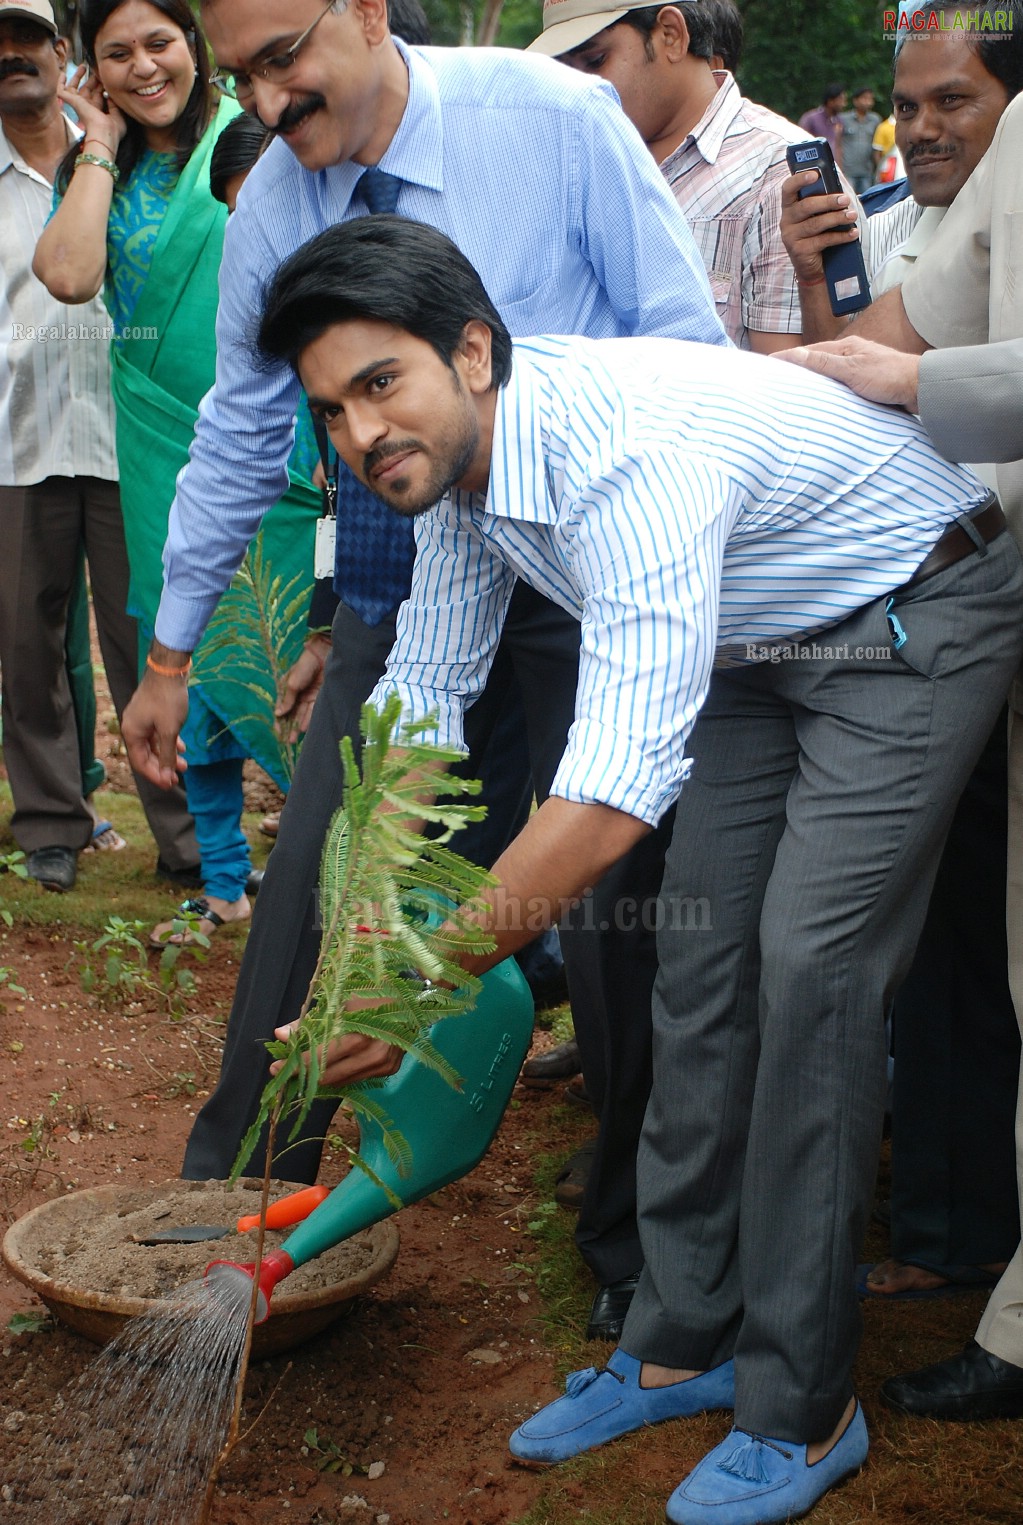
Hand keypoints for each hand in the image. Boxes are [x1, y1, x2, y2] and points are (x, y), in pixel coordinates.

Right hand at [58, 64, 126, 156]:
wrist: (103, 133)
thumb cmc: (112, 130)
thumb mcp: (118, 114)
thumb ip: (115, 102)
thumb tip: (110, 92)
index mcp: (99, 112)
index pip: (99, 96)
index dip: (102, 86)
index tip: (106, 78)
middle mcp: (88, 108)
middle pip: (88, 90)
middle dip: (92, 79)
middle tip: (97, 70)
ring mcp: (79, 105)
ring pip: (75, 88)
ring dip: (78, 76)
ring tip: (84, 66)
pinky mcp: (72, 101)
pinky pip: (61, 91)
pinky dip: (60, 82)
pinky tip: (62, 73)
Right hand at [121, 672, 188, 788]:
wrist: (169, 670)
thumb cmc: (167, 699)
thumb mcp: (169, 731)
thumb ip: (166, 754)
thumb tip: (165, 775)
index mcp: (131, 733)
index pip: (140, 763)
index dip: (155, 775)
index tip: (169, 785)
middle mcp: (133, 727)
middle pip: (146, 755)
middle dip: (162, 767)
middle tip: (177, 779)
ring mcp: (142, 720)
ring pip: (154, 745)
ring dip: (168, 756)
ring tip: (184, 765)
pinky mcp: (152, 713)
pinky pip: (158, 734)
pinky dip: (169, 742)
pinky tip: (182, 748)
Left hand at [271, 1004, 404, 1086]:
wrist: (413, 996)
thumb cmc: (371, 991)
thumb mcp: (338, 1000)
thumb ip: (309, 1021)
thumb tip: (281, 1035)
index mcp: (358, 1033)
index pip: (318, 1058)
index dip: (294, 1065)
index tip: (275, 1067)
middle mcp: (372, 1054)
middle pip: (328, 1075)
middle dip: (303, 1074)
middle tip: (284, 1071)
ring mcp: (383, 1064)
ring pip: (341, 1080)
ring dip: (319, 1077)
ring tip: (302, 1069)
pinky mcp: (389, 1069)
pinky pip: (356, 1077)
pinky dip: (339, 1074)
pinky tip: (329, 1067)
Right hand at [275, 634, 330, 740]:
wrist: (324, 654)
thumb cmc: (305, 664)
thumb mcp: (293, 681)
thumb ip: (288, 698)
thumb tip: (279, 713)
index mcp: (288, 689)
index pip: (282, 708)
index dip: (279, 720)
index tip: (278, 732)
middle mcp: (298, 695)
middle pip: (292, 714)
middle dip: (289, 727)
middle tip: (286, 741)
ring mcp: (309, 696)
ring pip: (302, 715)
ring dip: (298, 726)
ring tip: (293, 739)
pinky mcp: (320, 697)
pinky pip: (312, 711)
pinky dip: (308, 719)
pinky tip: (304, 729)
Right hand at [776, 336, 919, 411]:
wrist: (921, 388)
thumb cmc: (889, 377)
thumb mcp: (852, 370)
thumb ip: (823, 363)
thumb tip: (795, 355)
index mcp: (845, 348)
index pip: (809, 352)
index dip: (788, 359)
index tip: (768, 364)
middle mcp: (851, 357)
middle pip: (817, 363)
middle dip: (797, 369)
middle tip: (775, 378)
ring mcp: (859, 371)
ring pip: (829, 376)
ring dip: (813, 382)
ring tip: (793, 391)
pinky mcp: (866, 385)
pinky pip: (840, 387)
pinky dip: (827, 392)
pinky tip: (823, 401)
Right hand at [780, 170, 858, 284]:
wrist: (812, 267)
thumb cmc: (817, 235)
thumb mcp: (816, 217)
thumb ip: (822, 203)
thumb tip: (841, 192)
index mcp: (789, 207)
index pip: (788, 188)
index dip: (799, 179)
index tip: (816, 174)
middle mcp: (786, 221)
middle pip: (806, 206)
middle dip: (828, 201)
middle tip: (845, 200)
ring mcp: (791, 237)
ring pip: (816, 223)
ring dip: (837, 218)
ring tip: (852, 215)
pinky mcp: (800, 251)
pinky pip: (823, 241)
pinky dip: (841, 236)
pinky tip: (852, 233)